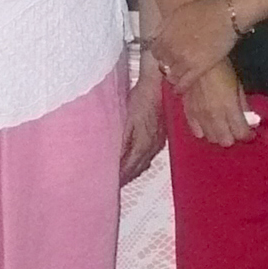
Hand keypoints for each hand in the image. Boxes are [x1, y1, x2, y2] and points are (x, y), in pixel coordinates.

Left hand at [119, 60, 167, 184]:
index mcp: (142, 144)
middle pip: (136, 168)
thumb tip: (112, 159)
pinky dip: (139, 162)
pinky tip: (135, 163)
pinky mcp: (159, 134)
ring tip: (121, 178)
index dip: (119, 177)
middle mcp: (152, 146)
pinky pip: (148, 155)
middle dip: (125, 177)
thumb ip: (120, 140)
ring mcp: (157, 141)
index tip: (108, 185)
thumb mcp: (125, 118)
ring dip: (132, 171)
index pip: (129, 168)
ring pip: (143, 163)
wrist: (159, 82)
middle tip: (111, 185)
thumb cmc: (140, 98)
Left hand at [156, 0, 240, 91]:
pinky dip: (180, 88)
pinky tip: (178, 90)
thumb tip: (154, 38)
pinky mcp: (199, 69)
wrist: (225, 15)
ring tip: (175, 78)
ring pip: (171, 75)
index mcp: (165, 36)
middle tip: (172, 65)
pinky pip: (185, 82)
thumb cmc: (202, 10)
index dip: (161, 53)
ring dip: (172, 77)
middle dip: (167, 64)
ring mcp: (184, 60)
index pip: (155, 52)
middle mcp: (171, 50)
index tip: (165, 54)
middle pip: (163, 64)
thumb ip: (163, 27)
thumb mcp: (176, 13)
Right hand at [179, 62, 254, 146]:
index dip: (248, 135)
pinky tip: (208, 125)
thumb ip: (244, 105)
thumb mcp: (238, 85)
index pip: (241, 134)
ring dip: (219, 135)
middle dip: (233, 137)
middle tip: (236, 129)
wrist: (196, 58)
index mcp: (230, 108)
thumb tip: (250, 120)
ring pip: (210, 138)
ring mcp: (200, 115)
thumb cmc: (222, 69)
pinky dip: (203, 131)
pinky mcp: (188, 112)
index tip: (250, 131)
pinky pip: (195, 131)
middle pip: (225, 141)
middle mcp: (214, 116)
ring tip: (223, 127)